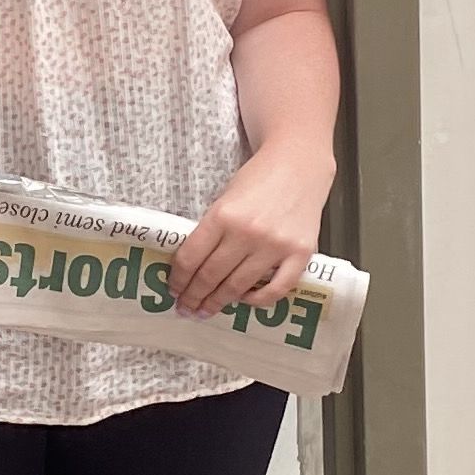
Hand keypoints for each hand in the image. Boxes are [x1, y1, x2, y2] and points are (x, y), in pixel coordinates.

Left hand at [170, 144, 331, 315]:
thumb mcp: (224, 199)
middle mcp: (248, 233)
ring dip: (219, 302)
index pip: (191, 257)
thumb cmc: (259, 179)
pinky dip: (258, 300)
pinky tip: (245, 300)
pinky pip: (277, 289)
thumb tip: (192, 268)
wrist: (300, 163)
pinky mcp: (301, 254)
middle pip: (211, 275)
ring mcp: (276, 246)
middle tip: (186, 308)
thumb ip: (211, 231)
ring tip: (207, 310)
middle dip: (194, 296)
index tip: (173, 290)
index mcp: (223, 215)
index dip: (178, 279)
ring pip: (238, 286)